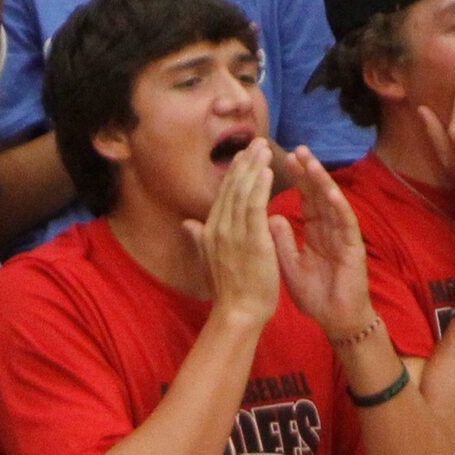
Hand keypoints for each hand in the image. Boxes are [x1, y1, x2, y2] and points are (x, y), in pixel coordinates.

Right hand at [184, 137, 281, 328]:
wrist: (237, 312)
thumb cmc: (228, 290)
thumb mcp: (209, 260)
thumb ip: (199, 238)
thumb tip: (187, 223)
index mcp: (211, 231)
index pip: (223, 195)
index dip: (233, 173)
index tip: (244, 155)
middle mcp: (219, 227)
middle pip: (232, 188)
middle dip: (244, 163)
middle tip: (256, 142)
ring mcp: (233, 232)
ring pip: (243, 192)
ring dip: (254, 168)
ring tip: (264, 149)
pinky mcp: (250, 239)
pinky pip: (254, 206)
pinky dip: (260, 186)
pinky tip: (267, 170)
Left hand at [271, 150, 375, 339]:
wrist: (335, 320)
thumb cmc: (316, 295)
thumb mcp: (290, 265)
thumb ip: (282, 241)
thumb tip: (271, 217)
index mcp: (316, 232)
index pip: (305, 199)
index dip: (294, 180)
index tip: (280, 160)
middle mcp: (331, 229)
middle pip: (319, 195)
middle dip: (308, 172)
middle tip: (296, 149)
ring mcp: (343, 237)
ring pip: (333, 203)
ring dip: (323, 182)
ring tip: (312, 162)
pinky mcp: (354, 249)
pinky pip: (347, 225)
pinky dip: (340, 208)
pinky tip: (332, 193)